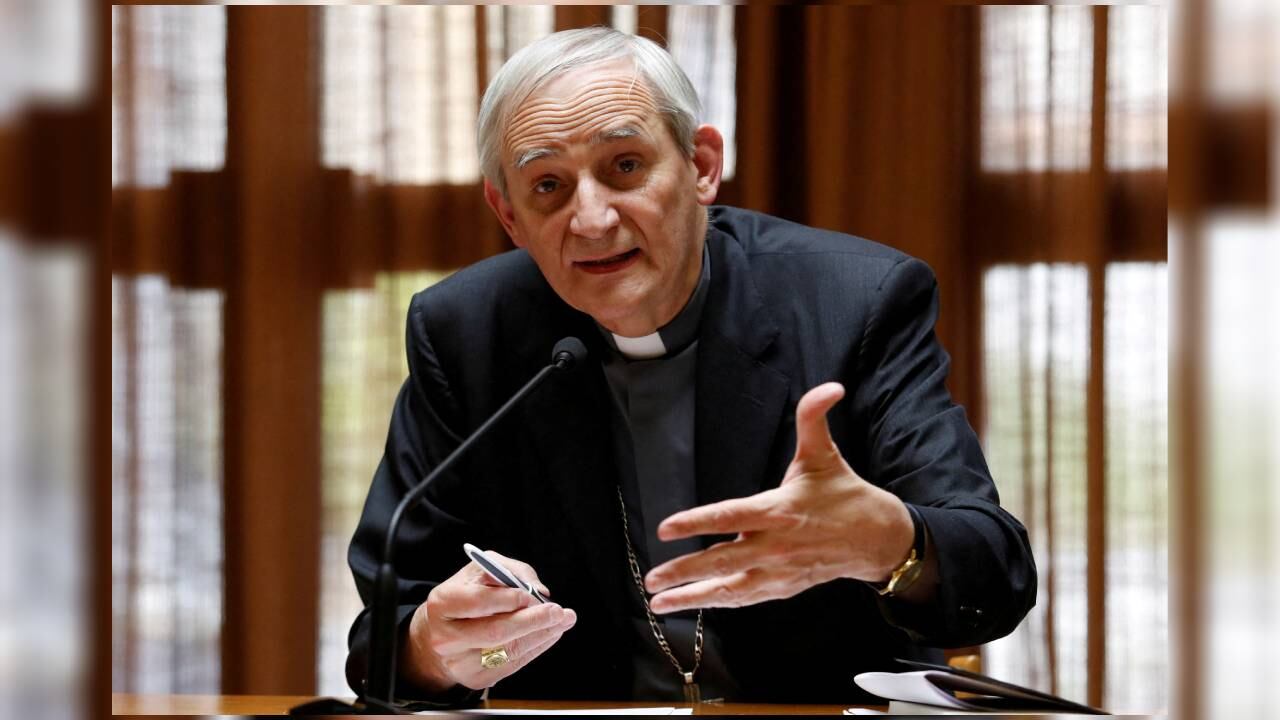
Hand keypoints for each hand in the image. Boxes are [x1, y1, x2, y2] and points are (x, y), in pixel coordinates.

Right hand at [402, 551, 576, 691]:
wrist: (437, 632)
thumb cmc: (463, 596)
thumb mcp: (479, 571)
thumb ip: (509, 571)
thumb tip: (538, 590)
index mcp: (444, 603)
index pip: (480, 602)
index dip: (511, 598)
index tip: (533, 595)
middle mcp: (447, 637)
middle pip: (496, 632)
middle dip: (533, 621)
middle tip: (558, 611)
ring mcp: (459, 662)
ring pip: (509, 651)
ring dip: (541, 635)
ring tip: (562, 622)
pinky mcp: (474, 679)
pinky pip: (512, 665)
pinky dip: (535, 648)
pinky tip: (548, 635)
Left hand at [644, 382, 915, 612]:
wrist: (876, 539)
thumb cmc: (843, 494)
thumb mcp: (824, 454)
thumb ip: (814, 419)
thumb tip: (829, 387)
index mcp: (778, 511)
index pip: (730, 516)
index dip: (697, 522)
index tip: (666, 529)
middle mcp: (775, 545)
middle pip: (722, 561)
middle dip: (684, 572)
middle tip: (651, 579)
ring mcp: (778, 571)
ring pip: (729, 588)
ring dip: (692, 597)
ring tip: (658, 603)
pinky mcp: (783, 588)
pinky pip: (745, 598)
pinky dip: (718, 603)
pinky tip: (692, 605)